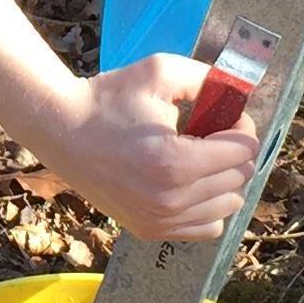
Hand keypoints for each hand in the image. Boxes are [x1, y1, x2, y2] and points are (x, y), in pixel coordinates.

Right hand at [24, 55, 264, 242]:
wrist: (60, 131)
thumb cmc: (108, 99)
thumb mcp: (159, 72)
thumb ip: (207, 78)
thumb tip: (239, 91)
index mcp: (176, 163)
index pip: (243, 151)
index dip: (242, 125)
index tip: (227, 114)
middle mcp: (171, 200)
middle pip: (239, 178)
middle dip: (234, 150)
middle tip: (212, 131)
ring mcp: (160, 220)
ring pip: (228, 205)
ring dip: (224, 178)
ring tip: (201, 157)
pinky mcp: (149, 230)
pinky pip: (207, 227)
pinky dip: (209, 205)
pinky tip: (191, 182)